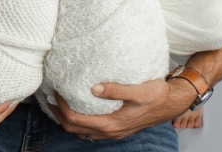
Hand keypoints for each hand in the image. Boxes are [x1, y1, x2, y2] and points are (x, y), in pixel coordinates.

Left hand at [48, 78, 191, 139]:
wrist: (172, 103)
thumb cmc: (156, 95)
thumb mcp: (137, 90)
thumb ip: (115, 89)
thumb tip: (94, 88)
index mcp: (111, 124)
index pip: (76, 119)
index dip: (61, 107)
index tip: (55, 91)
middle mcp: (110, 131)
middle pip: (74, 129)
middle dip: (58, 115)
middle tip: (49, 98)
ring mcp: (113, 132)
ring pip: (82, 131)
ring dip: (68, 119)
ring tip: (59, 103)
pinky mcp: (116, 128)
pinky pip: (91, 130)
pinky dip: (79, 121)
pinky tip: (78, 107)